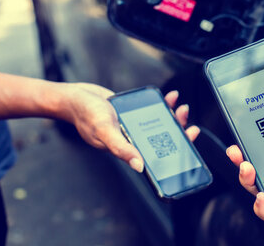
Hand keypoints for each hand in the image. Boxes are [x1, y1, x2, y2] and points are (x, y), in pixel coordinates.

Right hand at [62, 83, 197, 172]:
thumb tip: (139, 166)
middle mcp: (132, 139)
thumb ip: (121, 149)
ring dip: (172, 115)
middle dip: (178, 128)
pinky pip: (151, 111)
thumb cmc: (85, 116)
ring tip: (179, 105)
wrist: (73, 97)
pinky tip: (168, 97)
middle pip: (162, 137)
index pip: (158, 153)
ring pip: (159, 123)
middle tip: (186, 118)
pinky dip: (161, 105)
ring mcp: (132, 125)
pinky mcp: (131, 113)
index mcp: (128, 148)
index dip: (176, 147)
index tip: (190, 137)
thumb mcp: (104, 132)